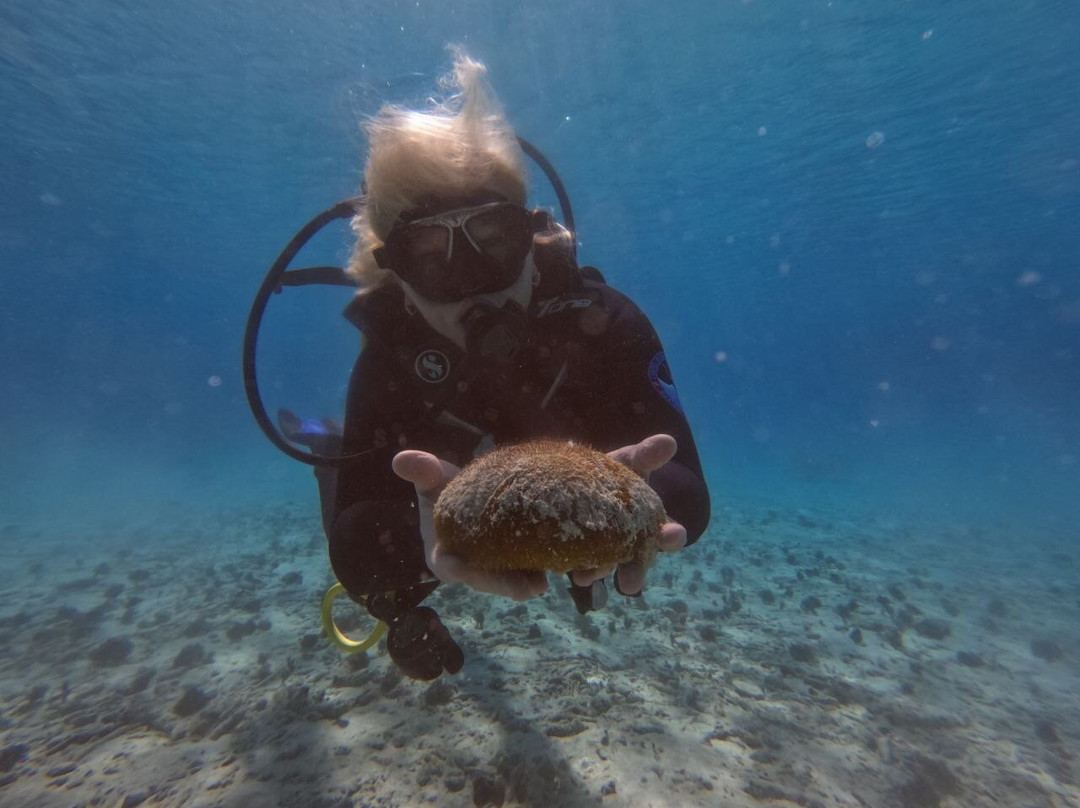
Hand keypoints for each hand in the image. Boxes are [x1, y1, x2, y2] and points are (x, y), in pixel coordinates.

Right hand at [391, 450, 549, 600]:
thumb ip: (421, 472)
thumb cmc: (447, 489)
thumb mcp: (433, 479)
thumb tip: (400, 459)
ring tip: (541, 583)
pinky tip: (553, 569)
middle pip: (483, 579)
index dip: (456, 569)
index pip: (447, 566)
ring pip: (507, 580)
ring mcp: (491, 569)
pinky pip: (524, 572)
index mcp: (443, 554)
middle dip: (501, 584)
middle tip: (523, 588)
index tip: (464, 569)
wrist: (473, 495)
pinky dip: (536, 572)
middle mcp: (468, 568)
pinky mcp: (511, 565)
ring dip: (524, 583)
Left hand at [569, 434, 687, 594]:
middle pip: (638, 561)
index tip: (673, 534)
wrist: (577, 480)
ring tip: (585, 578)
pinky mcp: (581, 554)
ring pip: (606, 568)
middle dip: (635, 571)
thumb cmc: (613, 473)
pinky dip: (575, 568)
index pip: (667, 533)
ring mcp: (606, 552)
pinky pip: (580, 566)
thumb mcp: (631, 462)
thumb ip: (647, 456)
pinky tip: (568, 571)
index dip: (671, 536)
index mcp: (651, 523)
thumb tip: (669, 441)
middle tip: (631, 584)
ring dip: (597, 573)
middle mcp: (632, 543)